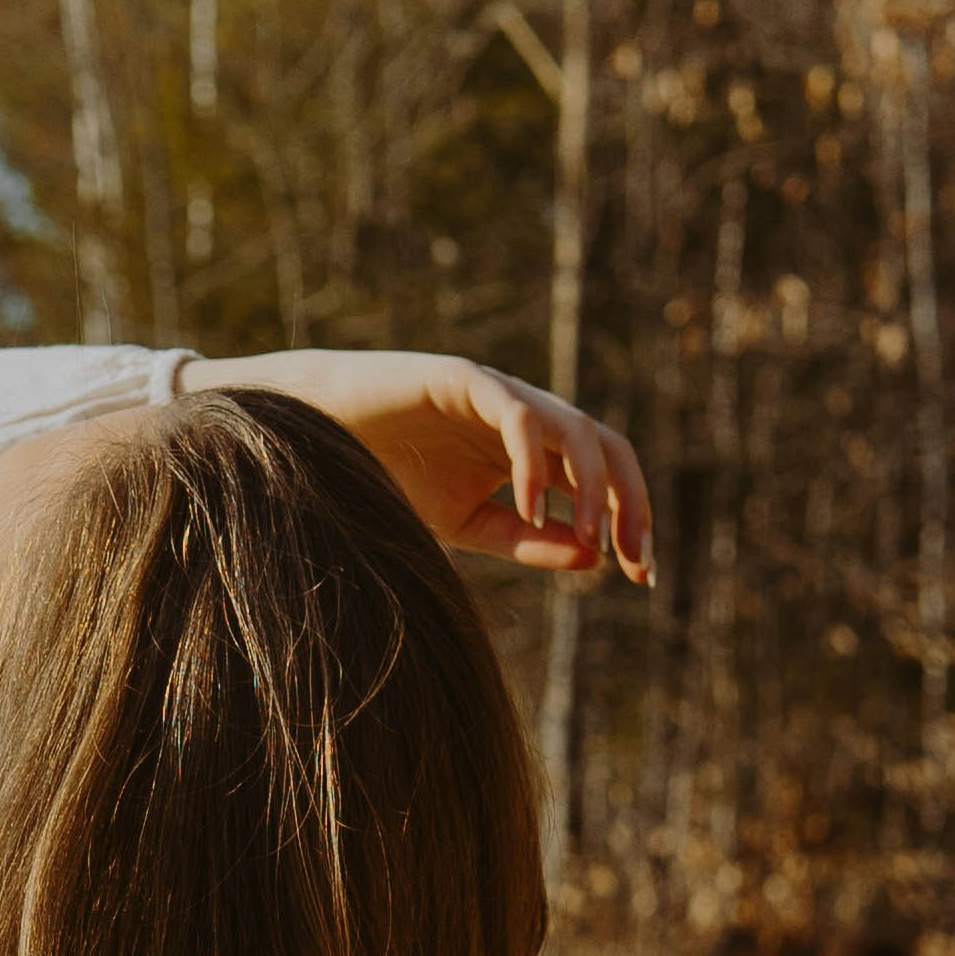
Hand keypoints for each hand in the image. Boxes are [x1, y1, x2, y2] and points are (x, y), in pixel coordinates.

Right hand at [184, 349, 650, 582]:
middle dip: (631, 503)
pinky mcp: (466, 380)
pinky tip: (529, 506)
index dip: (630, 521)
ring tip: (589, 535)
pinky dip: (533, 462)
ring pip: (577, 430)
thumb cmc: (386, 477)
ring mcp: (500, 394)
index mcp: (532, 450)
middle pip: (609, 449)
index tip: (640, 576)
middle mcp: (527, 417)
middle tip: (635, 560)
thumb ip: (525, 540)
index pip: (602, 478)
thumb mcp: (466, 525)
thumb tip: (591, 556)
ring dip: (593, 484)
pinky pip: (520, 418)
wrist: (314, 437)